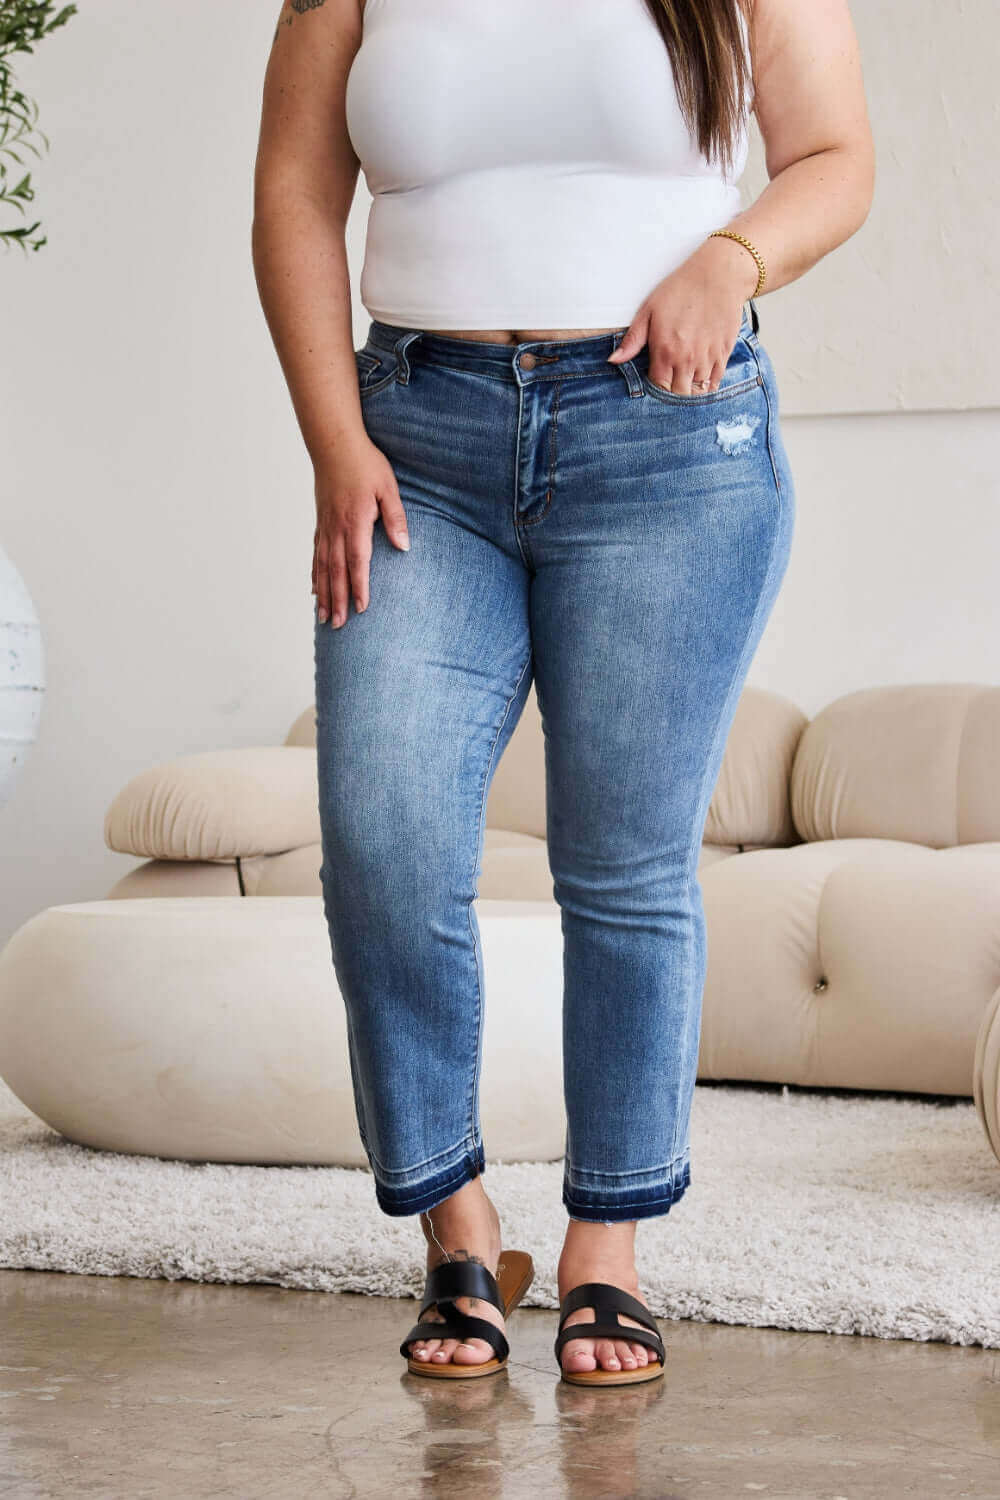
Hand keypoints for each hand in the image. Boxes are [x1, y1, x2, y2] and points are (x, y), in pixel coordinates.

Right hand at [312, 435, 409, 627]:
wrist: (334, 443)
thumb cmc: (366, 464)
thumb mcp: (388, 487)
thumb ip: (396, 518)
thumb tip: (404, 546)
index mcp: (355, 522)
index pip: (357, 561)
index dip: (359, 587)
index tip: (362, 609)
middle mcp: (336, 528)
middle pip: (335, 571)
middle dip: (338, 600)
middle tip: (337, 626)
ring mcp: (325, 527)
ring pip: (322, 567)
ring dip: (324, 594)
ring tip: (323, 618)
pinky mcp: (321, 523)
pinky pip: (316, 555)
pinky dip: (315, 575)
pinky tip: (315, 590)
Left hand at [608, 235, 758, 394]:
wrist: (719, 274)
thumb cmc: (681, 289)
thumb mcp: (649, 310)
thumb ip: (632, 340)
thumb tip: (613, 360)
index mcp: (665, 351)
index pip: (658, 389)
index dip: (655, 391)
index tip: (653, 383)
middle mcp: (687, 360)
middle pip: (679, 396)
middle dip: (672, 396)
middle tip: (668, 386)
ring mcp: (707, 358)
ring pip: (698, 393)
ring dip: (690, 392)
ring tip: (683, 383)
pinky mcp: (724, 354)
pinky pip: (715, 382)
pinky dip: (707, 386)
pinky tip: (699, 379)